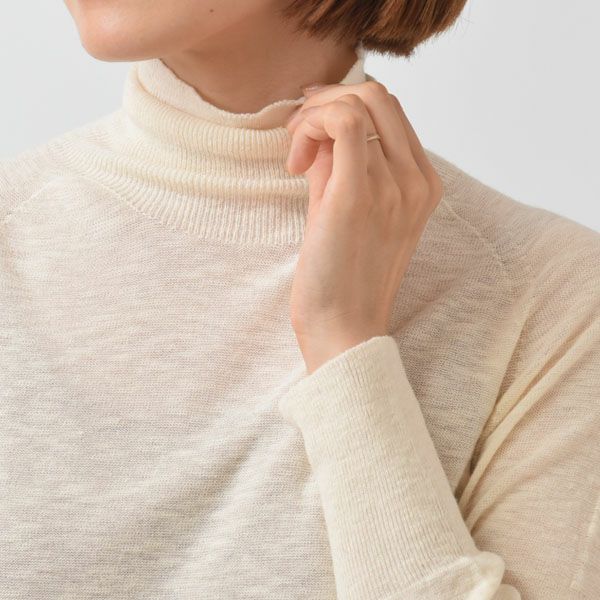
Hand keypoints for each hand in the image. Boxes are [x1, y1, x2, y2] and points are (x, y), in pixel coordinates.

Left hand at [285, 80, 442, 374]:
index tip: (311, 134)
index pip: (391, 112)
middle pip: (379, 96)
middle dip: (326, 101)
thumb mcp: (350, 213)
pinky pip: (343, 122)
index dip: (344, 106)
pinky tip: (294, 161)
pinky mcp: (358, 196)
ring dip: (313, 116)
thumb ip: (343, 167)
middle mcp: (416, 181)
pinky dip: (312, 124)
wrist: (343, 331)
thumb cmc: (343, 279)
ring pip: (357, 102)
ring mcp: (393, 188)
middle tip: (298, 135)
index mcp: (423, 185)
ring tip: (294, 156)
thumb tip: (320, 129)